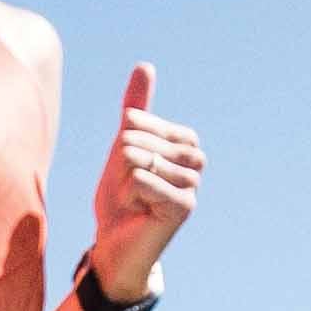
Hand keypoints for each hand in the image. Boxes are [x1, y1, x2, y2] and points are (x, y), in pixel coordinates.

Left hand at [84, 60, 202, 300]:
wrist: (116, 245)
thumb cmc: (121, 199)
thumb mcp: (122, 148)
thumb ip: (135, 110)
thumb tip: (146, 65)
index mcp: (182, 141)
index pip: (135, 121)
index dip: (119, 146)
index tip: (128, 171)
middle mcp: (194, 159)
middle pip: (134, 139)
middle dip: (118, 166)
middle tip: (129, 190)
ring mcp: (192, 183)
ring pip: (136, 159)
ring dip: (123, 183)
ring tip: (135, 201)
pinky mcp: (185, 205)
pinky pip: (141, 180)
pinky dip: (129, 197)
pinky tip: (140, 212)